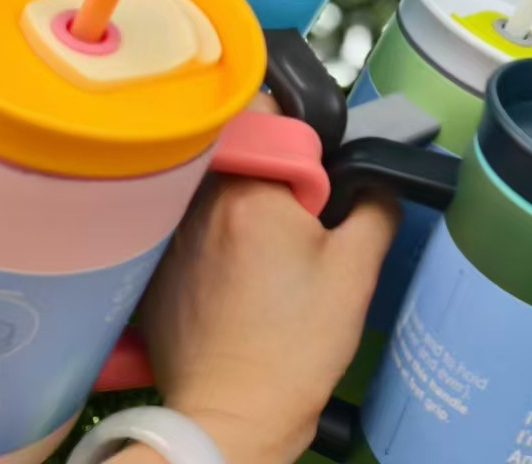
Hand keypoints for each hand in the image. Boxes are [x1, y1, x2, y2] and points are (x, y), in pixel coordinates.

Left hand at [115, 95, 398, 463]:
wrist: (236, 417)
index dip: (295, 126)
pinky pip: (183, 232)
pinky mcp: (155, 277)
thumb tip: (376, 185)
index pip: (262, 113)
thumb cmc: (295, 347)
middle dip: (266, 163)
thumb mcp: (358, 271)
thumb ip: (376, 207)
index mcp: (249, 193)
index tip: (315, 158)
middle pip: (232, 150)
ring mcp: (169, 242)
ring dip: (234, 200)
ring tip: (266, 244)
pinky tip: (236, 278)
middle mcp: (197, 207)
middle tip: (296, 203)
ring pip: (206, 190)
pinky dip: (209, 239)